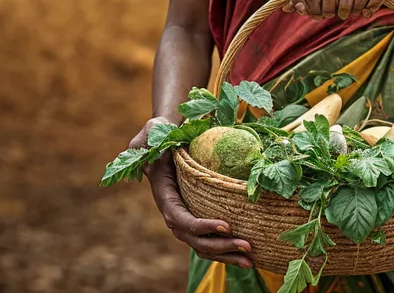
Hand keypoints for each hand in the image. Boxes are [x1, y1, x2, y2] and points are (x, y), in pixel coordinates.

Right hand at [130, 118, 253, 267]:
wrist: (168, 138)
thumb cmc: (161, 133)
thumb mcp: (150, 133)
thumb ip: (142, 143)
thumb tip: (142, 152)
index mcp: (164, 196)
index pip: (180, 218)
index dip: (200, 226)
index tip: (226, 225)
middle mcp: (174, 212)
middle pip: (194, 240)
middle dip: (220, 247)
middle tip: (247, 246)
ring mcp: (186, 218)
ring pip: (204, 246)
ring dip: (227, 255)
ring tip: (251, 260)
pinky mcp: (199, 218)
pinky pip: (211, 240)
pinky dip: (228, 250)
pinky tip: (248, 255)